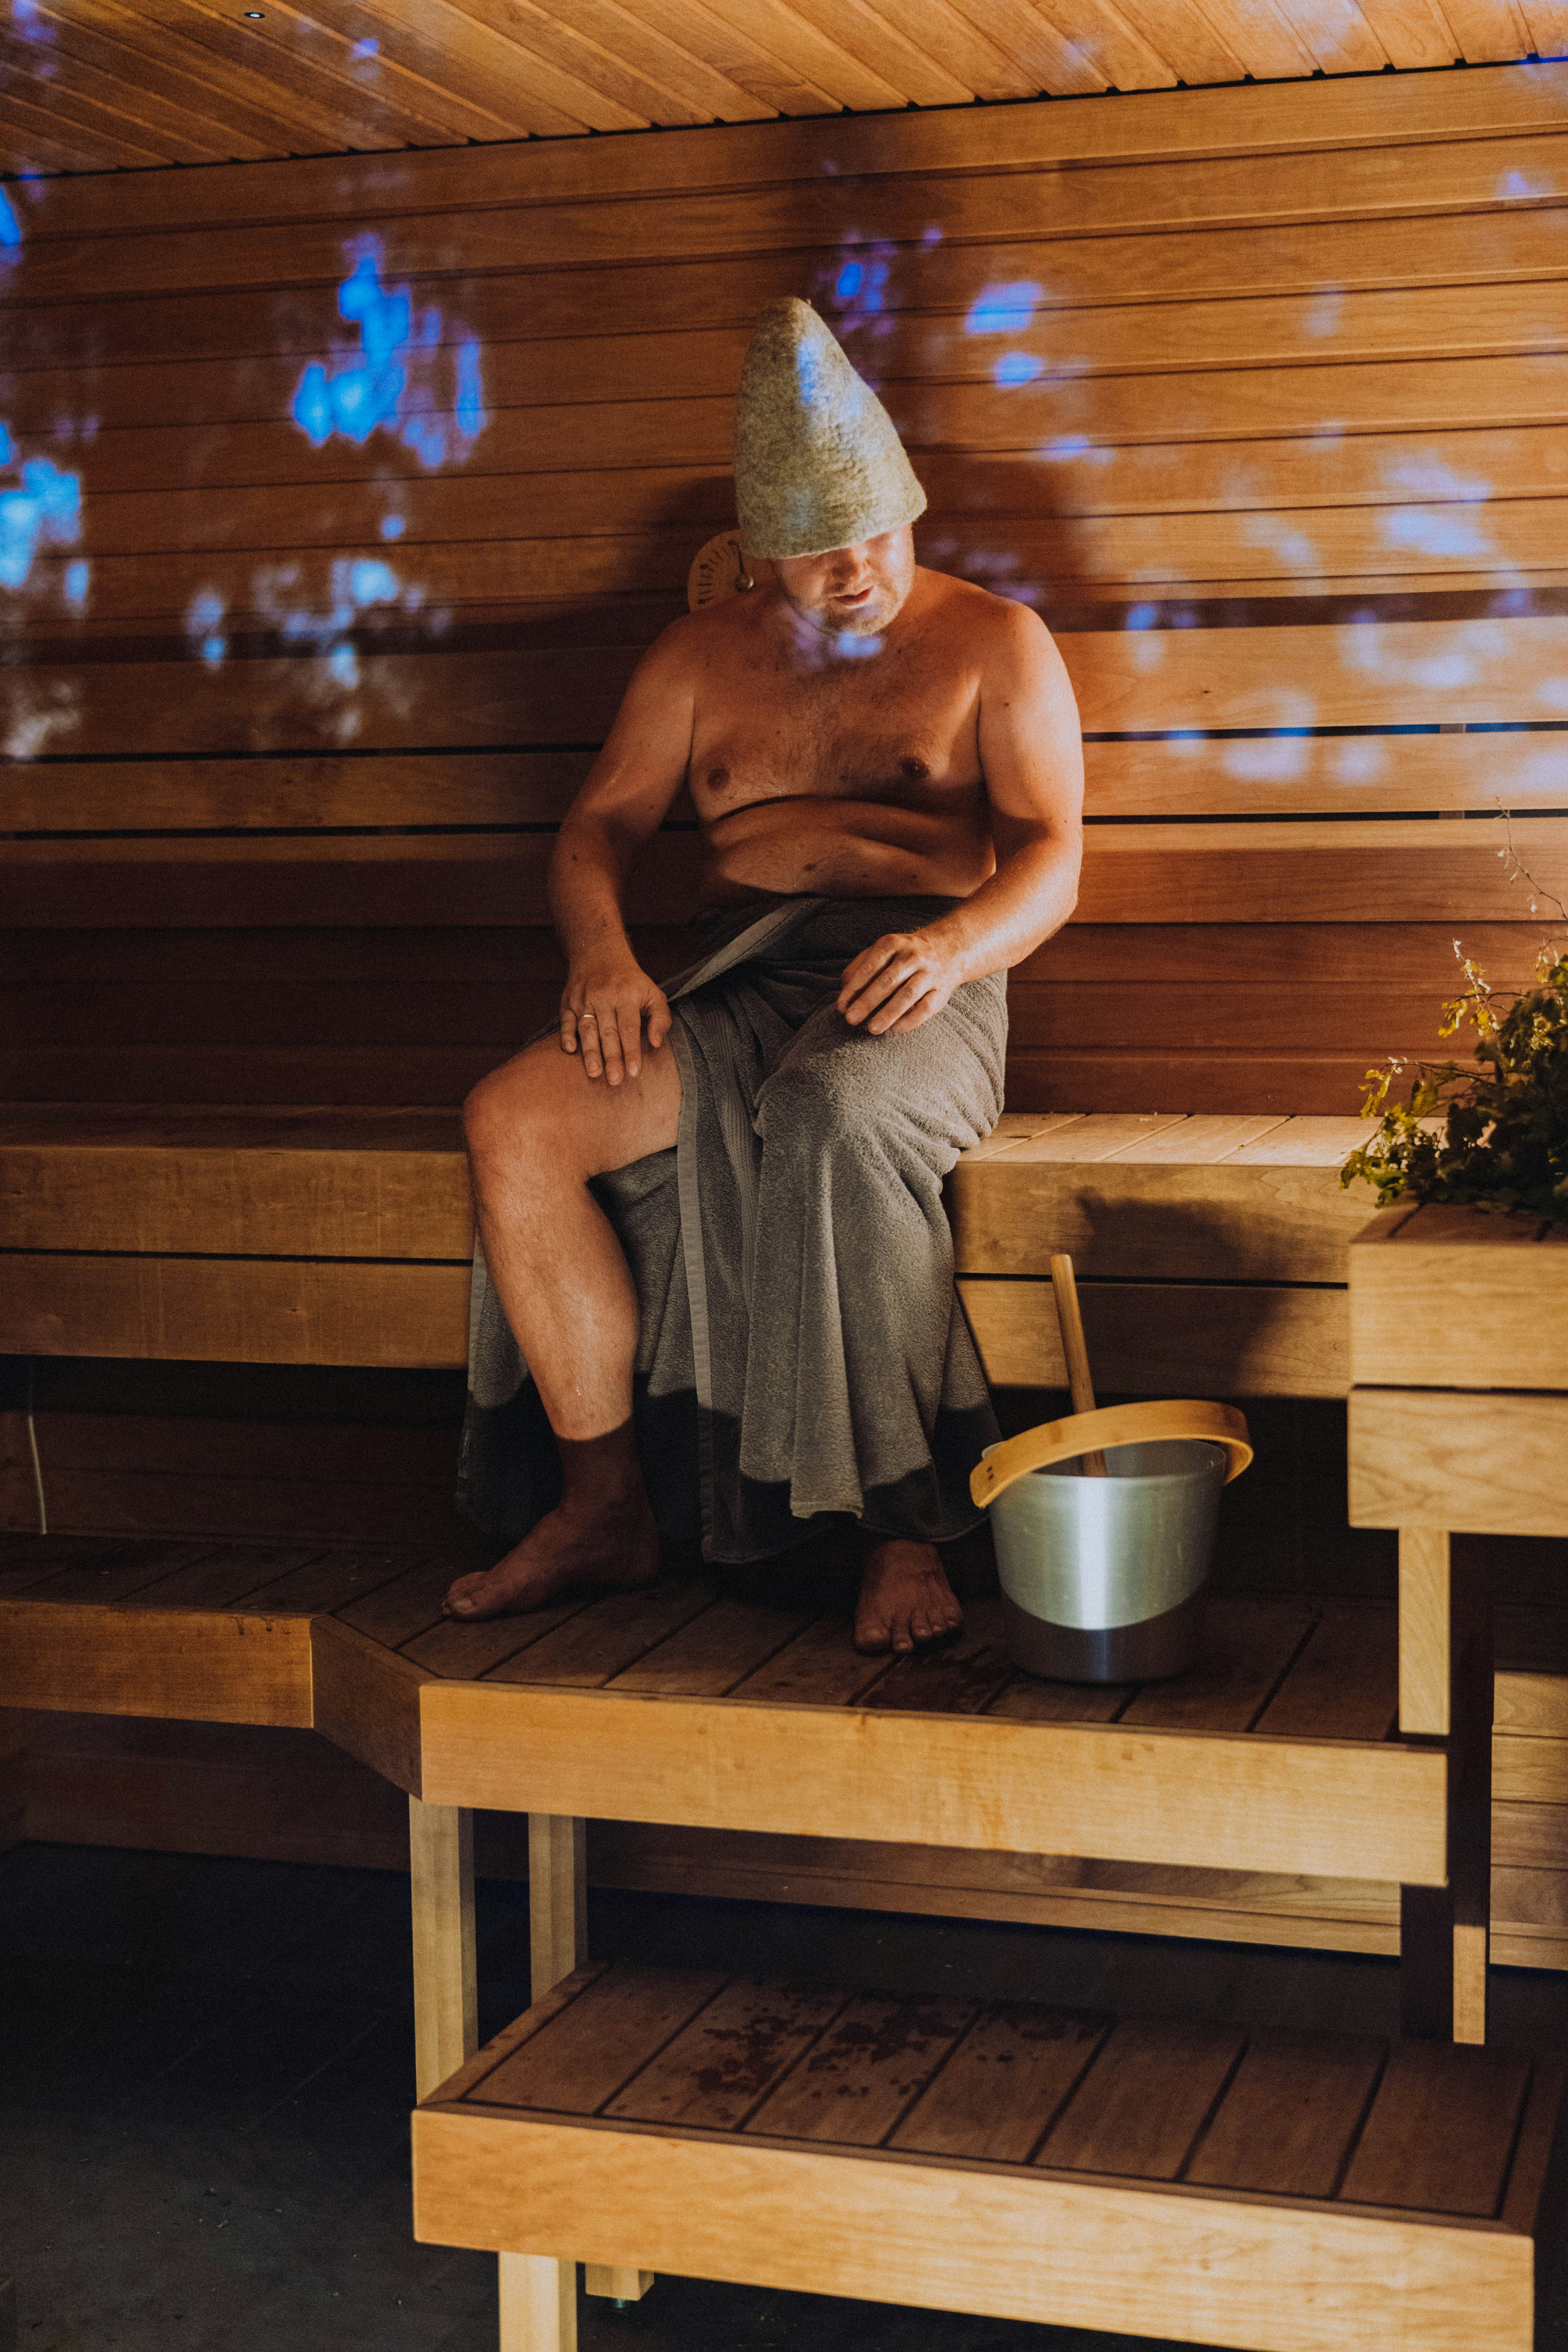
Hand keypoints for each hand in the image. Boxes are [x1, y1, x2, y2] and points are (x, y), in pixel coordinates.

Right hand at [560, 953, 670, 1083]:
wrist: (599, 953)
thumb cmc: (631, 981)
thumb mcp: (653, 993)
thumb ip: (660, 1018)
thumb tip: (656, 1043)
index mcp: (626, 996)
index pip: (629, 1029)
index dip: (631, 1051)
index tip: (633, 1073)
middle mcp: (604, 997)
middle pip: (608, 1032)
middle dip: (611, 1058)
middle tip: (615, 1081)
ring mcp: (584, 999)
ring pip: (587, 1029)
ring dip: (590, 1052)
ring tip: (594, 1073)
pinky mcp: (568, 1001)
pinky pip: (565, 1021)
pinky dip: (566, 1035)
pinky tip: (570, 1051)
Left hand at [837, 930, 962, 1034]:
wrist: (947, 949)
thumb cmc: (903, 955)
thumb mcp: (882, 951)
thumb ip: (860, 967)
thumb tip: (845, 992)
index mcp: (893, 944)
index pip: (870, 967)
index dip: (854, 988)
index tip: (842, 1006)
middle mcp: (913, 956)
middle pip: (888, 981)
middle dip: (868, 1001)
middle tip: (851, 1019)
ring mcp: (930, 973)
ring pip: (908, 995)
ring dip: (888, 1013)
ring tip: (872, 1028)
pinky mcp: (942, 991)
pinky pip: (926, 1008)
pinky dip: (910, 1020)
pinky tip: (894, 1029)